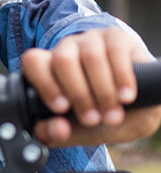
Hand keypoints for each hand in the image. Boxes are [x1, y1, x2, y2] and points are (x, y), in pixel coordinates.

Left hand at [20, 26, 160, 146]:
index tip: (61, 108)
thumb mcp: (79, 130)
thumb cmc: (101, 113)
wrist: (139, 104)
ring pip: (90, 57)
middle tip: (91, 119)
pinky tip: (125, 96)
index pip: (33, 62)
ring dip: (102, 91)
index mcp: (48, 67)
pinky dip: (121, 78)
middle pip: (62, 60)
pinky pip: (115, 52)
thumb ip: (59, 134)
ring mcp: (91, 40)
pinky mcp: (117, 38)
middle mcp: (67, 49)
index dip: (45, 84)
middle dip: (78, 95)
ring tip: (112, 115)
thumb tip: (55, 130)